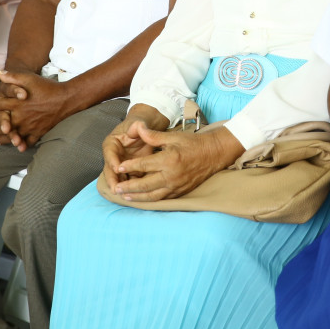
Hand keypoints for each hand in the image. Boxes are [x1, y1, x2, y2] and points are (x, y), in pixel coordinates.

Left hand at [0, 69, 73, 151]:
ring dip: (2, 139)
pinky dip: (22, 145)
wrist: (66, 99)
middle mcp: (20, 116)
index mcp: (16, 103)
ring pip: (12, 136)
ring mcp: (29, 126)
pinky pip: (28, 141)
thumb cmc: (47, 87)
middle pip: (1, 125)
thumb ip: (13, 76)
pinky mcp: (38, 132)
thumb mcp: (29, 78)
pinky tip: (17, 147)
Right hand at [101, 110, 162, 189]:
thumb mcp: (137, 124)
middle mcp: (113, 157)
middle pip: (110, 170)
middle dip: (113, 180)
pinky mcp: (130, 172)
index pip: (109, 153)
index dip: (112, 161)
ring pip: (118, 178)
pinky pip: (129, 181)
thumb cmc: (139, 126)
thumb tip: (137, 125)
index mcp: (111, 144)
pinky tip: (135, 195)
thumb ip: (136, 126)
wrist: (146, 131)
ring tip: (124, 195)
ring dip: (121, 187)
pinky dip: (131, 189)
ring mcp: (121, 166)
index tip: (117, 168)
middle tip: (116, 189)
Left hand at [110, 124, 243, 200]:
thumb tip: (137, 128)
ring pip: (153, 195)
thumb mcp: (172, 136)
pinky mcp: (180, 192)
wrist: (213, 154)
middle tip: (115, 189)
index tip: (118, 167)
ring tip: (125, 197)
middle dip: (129, 187)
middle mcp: (171, 176)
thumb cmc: (192, 143)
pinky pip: (162, 198)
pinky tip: (142, 199)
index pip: (144, 165)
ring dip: (137, 197)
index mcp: (169, 160)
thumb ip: (153, 136)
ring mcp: (176, 186)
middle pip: (145, 185)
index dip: (130, 166)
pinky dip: (150, 199)